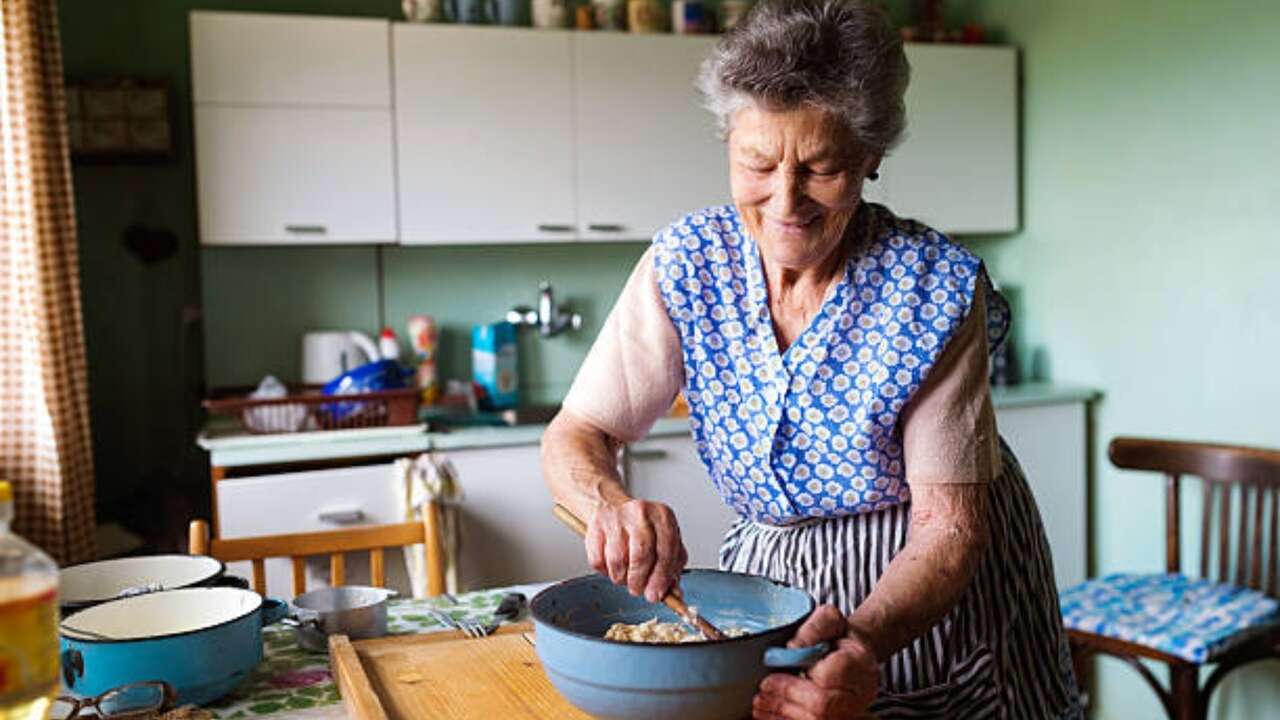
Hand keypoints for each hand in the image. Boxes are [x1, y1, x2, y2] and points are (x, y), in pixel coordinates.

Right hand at [586, 499, 687, 602]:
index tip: (656, 595)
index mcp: (663, 517)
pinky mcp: (596, 525)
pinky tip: (612, 567)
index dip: (661, 578)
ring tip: (625, 576)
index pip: (666, 551)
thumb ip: (671, 570)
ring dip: (621, 577)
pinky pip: (598, 560)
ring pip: (617, 560)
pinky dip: (605, 571)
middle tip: (637, 589)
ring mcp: (617, 517)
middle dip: (639, 580)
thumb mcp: (664, 544)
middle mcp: (641, 513)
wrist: (615, 509)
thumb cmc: (644, 530)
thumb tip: (675, 595)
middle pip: (641, 555)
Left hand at [753, 605, 878, 719]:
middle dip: (785, 702)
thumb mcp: (828, 619)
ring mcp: (851, 710)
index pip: (826, 680)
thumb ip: (813, 628)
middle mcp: (860, 692)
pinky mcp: (839, 717)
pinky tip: (770, 715)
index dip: (792, 685)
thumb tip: (793, 648)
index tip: (769, 680)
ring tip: (761, 704)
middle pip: (821, 708)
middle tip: (762, 694)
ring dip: (783, 715)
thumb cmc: (840, 637)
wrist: (856, 654)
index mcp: (858, 663)